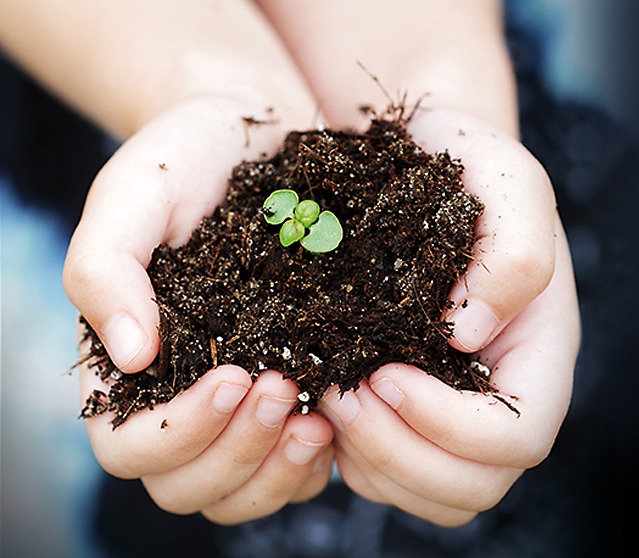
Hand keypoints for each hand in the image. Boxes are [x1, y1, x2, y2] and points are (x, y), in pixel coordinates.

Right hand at [68, 95, 334, 522]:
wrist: (263, 127)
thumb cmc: (186, 155)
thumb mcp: (134, 191)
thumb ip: (107, 268)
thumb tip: (130, 358)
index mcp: (131, 366)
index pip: (130, 449)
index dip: (178, 434)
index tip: (231, 375)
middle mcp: (183, 397)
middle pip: (190, 487)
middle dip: (238, 453)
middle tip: (284, 388)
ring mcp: (245, 404)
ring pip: (246, 491)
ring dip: (281, 470)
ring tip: (319, 415)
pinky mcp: (303, 390)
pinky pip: (303, 467)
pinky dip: (323, 460)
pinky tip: (347, 411)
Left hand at [320, 110, 578, 524]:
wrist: (421, 155)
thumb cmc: (468, 161)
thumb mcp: (508, 177)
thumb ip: (514, 250)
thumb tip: (472, 334)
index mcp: (539, 351)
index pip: (519, 437)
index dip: (453, 427)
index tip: (386, 371)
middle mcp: (503, 396)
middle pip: (475, 486)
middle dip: (401, 453)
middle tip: (343, 393)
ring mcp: (457, 413)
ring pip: (430, 495)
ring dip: (371, 462)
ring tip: (330, 393)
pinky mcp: (409, 417)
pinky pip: (387, 478)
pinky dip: (350, 458)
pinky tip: (325, 395)